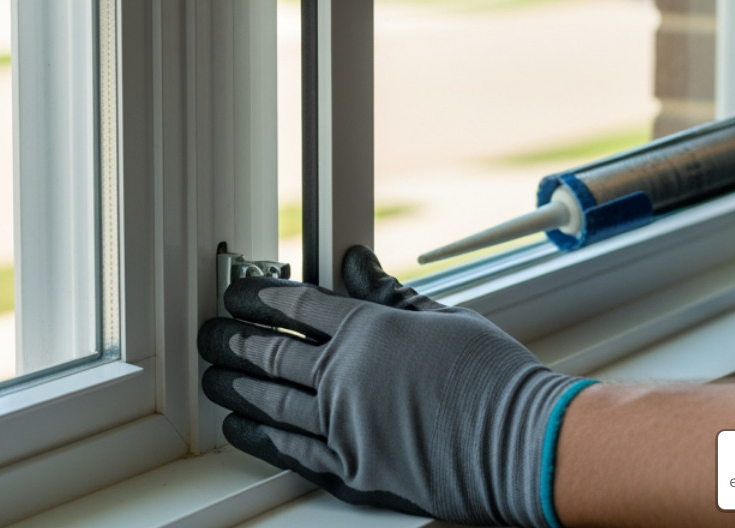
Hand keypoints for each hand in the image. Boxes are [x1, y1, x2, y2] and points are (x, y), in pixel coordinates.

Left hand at [196, 245, 591, 527]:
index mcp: (371, 332)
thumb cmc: (495, 379)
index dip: (260, 296)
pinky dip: (261, 439)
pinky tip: (241, 430)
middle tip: (209, 333)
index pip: (299, 307)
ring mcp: (347, 429)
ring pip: (273, 403)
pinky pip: (294, 452)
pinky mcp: (355, 473)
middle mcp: (348, 379)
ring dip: (237, 387)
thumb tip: (355, 262)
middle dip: (233, 341)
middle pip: (273, 354)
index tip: (237, 293)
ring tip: (213, 377)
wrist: (526, 446)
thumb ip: (389, 294)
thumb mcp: (444, 319)